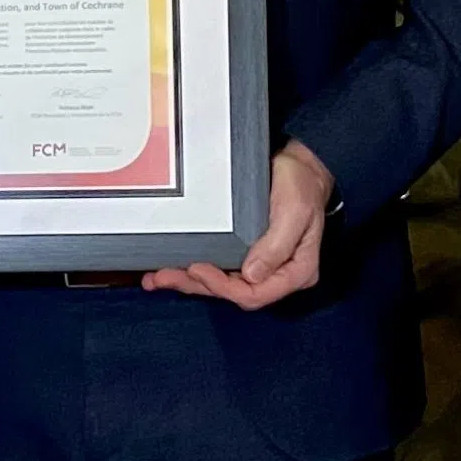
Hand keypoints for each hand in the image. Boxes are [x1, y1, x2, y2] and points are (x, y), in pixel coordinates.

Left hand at [147, 142, 335, 309]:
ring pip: (221, 284)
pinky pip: (219, 268)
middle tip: (166, 275)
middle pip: (233, 292)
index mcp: (296, 271)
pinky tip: (171, 270)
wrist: (299, 166)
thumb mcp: (295, 211)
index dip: (224, 288)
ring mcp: (260, 266)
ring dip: (189, 282)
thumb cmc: (302, 185)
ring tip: (158, 278)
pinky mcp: (245, 255)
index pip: (256, 293)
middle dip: (198, 285)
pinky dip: (194, 271)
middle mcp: (276, 274)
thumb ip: (277, 245)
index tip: (199, 270)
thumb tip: (252, 275)